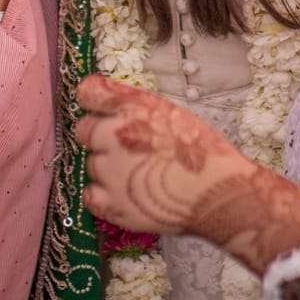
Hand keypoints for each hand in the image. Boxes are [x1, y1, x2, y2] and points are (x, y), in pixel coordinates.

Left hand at [75, 76, 299, 272]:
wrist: (216, 192)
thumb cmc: (200, 148)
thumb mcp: (170, 111)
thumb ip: (133, 104)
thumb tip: (103, 102)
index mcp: (129, 109)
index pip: (87, 94)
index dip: (94, 102)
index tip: (102, 110)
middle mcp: (111, 136)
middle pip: (83, 131)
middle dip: (99, 136)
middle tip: (128, 147)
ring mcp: (108, 173)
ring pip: (92, 164)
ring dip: (107, 167)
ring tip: (138, 173)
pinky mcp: (112, 205)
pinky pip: (91, 195)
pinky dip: (103, 194)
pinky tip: (126, 191)